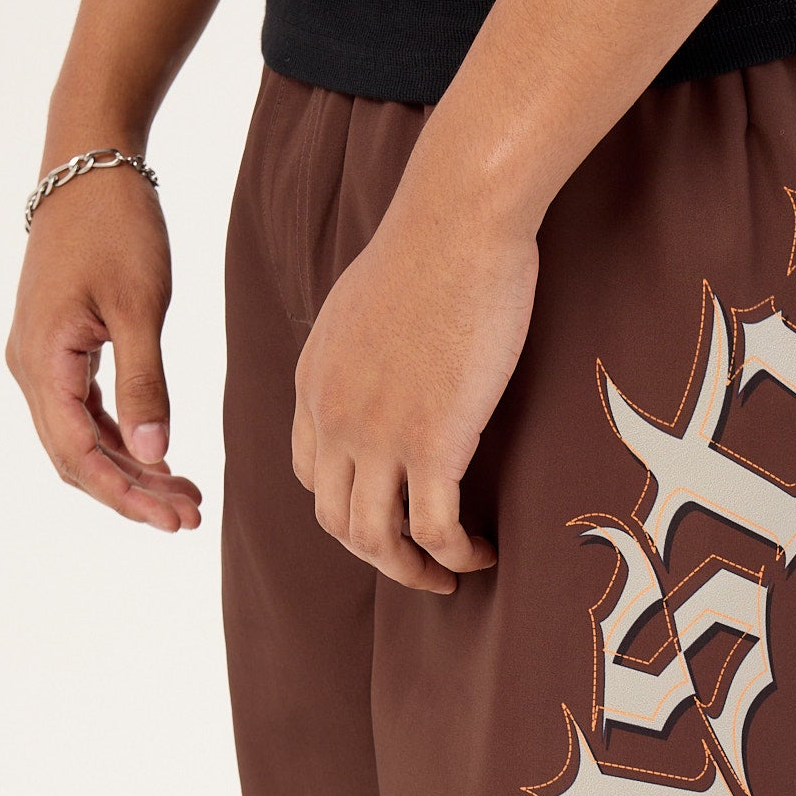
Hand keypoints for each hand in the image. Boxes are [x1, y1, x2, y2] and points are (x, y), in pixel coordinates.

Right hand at [6, 164, 200, 532]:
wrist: (89, 165)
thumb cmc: (117, 226)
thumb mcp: (140, 306)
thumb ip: (146, 384)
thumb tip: (154, 454)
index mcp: (43, 360)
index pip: (78, 454)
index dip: (126, 494)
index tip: (175, 520)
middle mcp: (30, 367)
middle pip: (76, 458)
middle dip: (133, 493)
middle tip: (191, 518)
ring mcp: (41, 359)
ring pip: (80, 440)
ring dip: (131, 471)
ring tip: (187, 497)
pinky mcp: (59, 350)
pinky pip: (84, 413)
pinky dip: (121, 440)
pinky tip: (163, 459)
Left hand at [291, 156, 538, 591]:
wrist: (457, 223)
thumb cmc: (431, 247)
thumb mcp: (365, 303)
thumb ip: (363, 347)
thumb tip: (393, 361)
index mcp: (314, 384)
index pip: (312, 475)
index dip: (350, 508)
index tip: (393, 514)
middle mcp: (334, 418)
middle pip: (337, 522)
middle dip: (379, 556)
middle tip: (422, 565)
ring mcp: (378, 435)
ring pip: (377, 540)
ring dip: (414, 571)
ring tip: (451, 573)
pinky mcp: (432, 442)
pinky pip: (434, 529)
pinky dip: (456, 555)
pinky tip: (482, 551)